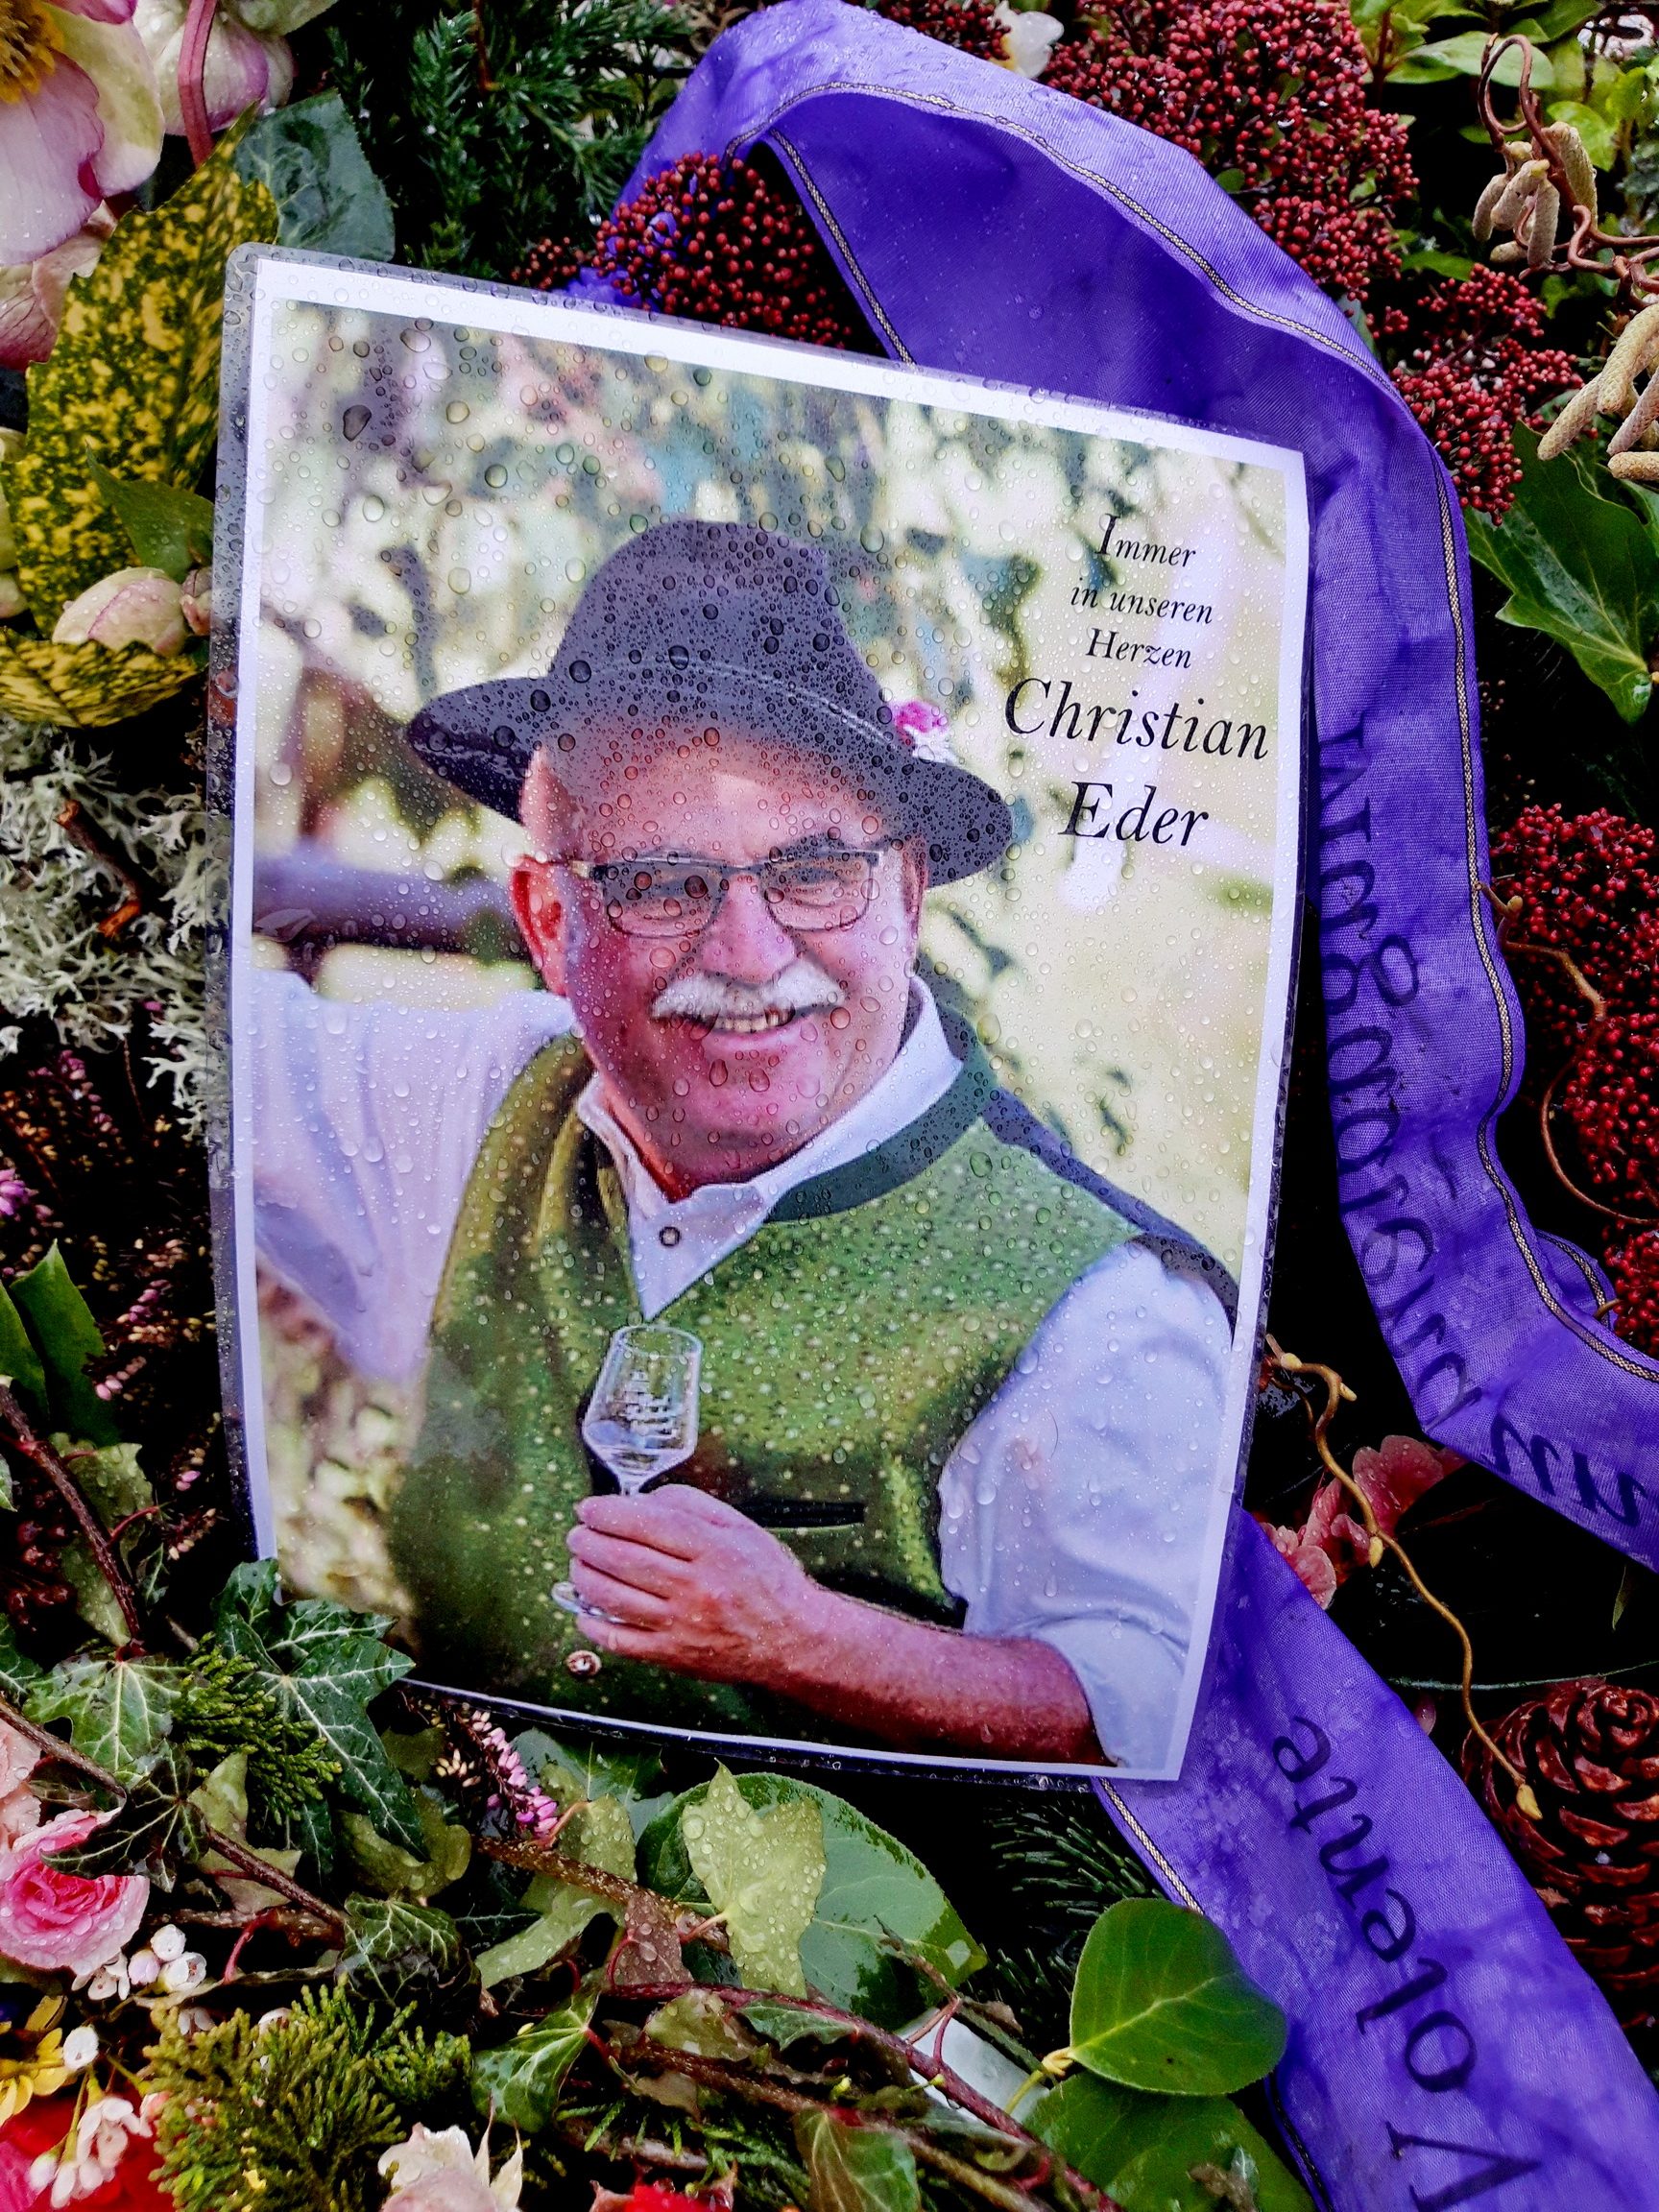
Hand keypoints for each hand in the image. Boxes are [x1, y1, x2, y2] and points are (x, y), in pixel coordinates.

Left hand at [565, 1486, 827, 1687]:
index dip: (610, 1512)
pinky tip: (584, 1609)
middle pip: (624, 1559)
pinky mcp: (673, 1656)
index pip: (649, 1524)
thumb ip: (693, 1506)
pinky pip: (620, 1641)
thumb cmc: (767, 1580)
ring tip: (578, 1564)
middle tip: (577, 1534)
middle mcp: (697, 1588)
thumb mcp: (741, 1528)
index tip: (589, 1508)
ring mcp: (682, 1625)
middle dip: (588, 1542)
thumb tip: (643, 1502)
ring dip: (584, 1577)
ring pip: (614, 1598)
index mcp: (715, 1550)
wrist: (792, 1639)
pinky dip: (593, 1624)